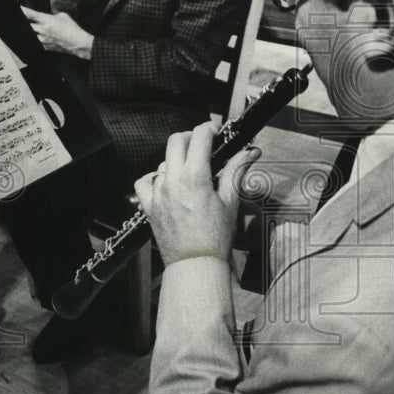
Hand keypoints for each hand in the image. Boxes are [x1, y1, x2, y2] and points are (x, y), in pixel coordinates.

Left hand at [21, 6, 93, 58]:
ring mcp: (42, 40)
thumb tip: (50, 17)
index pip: (29, 14)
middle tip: (21, 20)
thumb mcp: (64, 16)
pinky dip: (35, 40)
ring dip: (29, 32)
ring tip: (30, 30)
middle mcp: (42, 30)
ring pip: (29, 35)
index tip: (16, 7)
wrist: (78, 44)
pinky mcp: (45, 47)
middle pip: (26, 26)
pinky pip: (36, 43)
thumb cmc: (72, 29)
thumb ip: (53, 15)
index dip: (21, 10)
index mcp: (46, 20)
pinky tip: (37, 39)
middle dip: (23, 22)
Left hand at [134, 122, 260, 266]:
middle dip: (190, 137)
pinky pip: (144, 182)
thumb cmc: (216, 237)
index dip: (209, 129)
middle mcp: (172, 181)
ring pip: (162, 162)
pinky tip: (165, 183)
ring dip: (176, 161)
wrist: (196, 264)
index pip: (199, 137)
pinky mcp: (149, 206)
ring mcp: (158, 193)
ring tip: (189, 172)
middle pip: (176, 141)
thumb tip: (250, 152)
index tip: (216, 132)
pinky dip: (153, 178)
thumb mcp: (231, 202)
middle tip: (202, 145)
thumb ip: (236, 171)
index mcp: (195, 177)